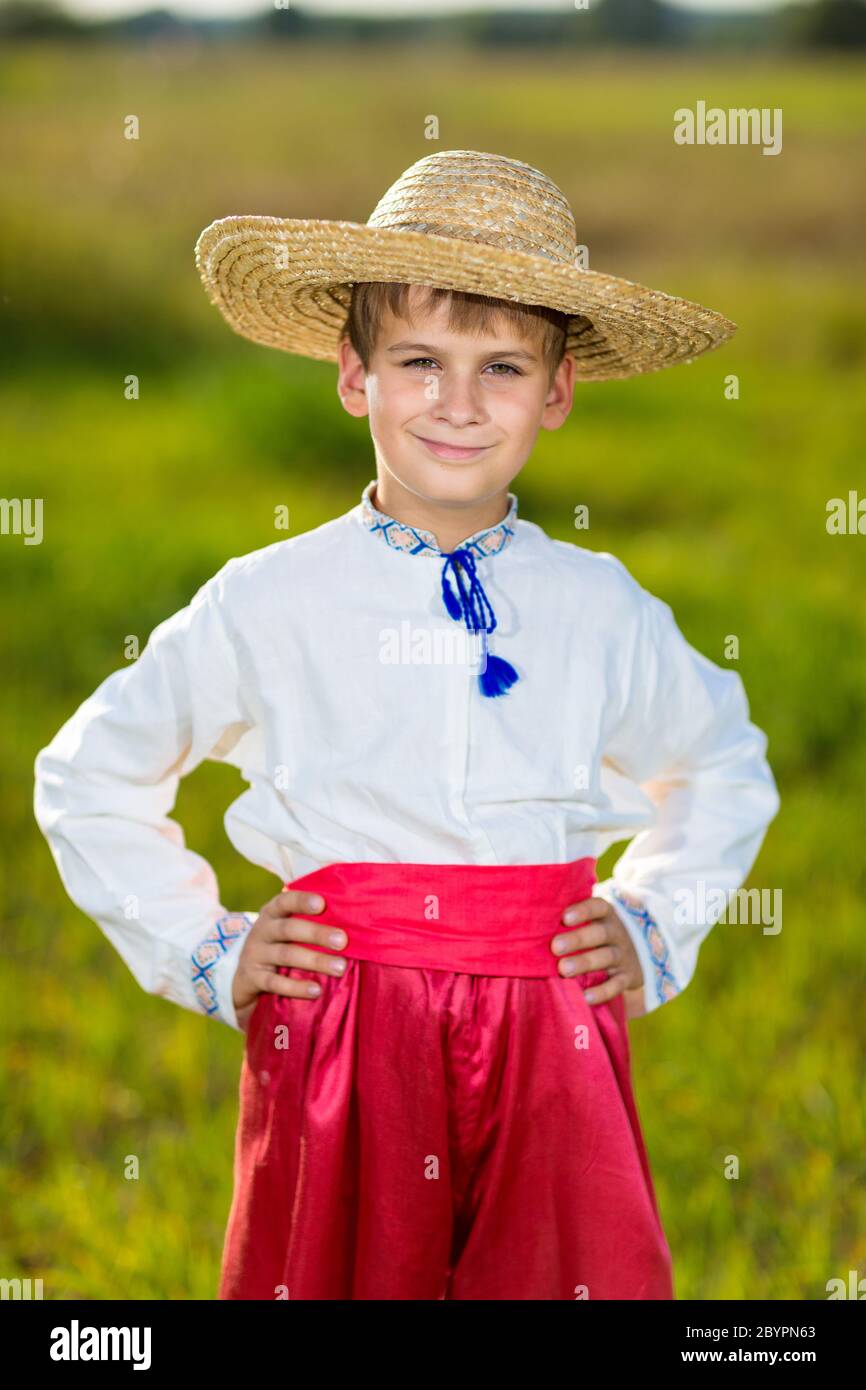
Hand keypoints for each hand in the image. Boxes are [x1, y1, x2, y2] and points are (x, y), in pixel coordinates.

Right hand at [231, 888, 346, 1033]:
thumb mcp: (286, 929)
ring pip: (285, 955)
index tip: (322, 903)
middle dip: (316, 934)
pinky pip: (274, 982)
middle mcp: (261, 931)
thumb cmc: (277, 946)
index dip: (302, 900)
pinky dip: (296, 987)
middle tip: (343, 941)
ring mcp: (254, 954)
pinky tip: (316, 990)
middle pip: (288, 929)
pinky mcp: (252, 978)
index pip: (285, 901)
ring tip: (339, 967)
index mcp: (272, 913)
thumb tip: (354, 917)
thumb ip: (309, 921)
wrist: (242, 977)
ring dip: (314, 961)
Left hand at [550, 894, 646, 1019]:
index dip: (583, 910)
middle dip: (577, 939)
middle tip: (555, 947)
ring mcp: (623, 955)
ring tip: (564, 970)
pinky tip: (585, 997)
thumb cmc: (595, 934)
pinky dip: (602, 992)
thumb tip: (527, 920)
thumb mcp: (591, 921)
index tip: (564, 917)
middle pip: (600, 933)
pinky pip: (617, 985)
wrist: (635, 954)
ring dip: (585, 962)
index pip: (598, 907)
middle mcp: (616, 933)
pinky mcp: (628, 977)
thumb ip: (567, 920)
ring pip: (607, 957)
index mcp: (605, 915)